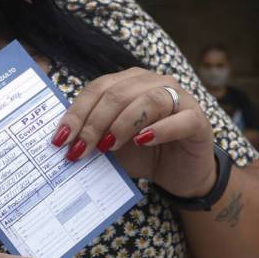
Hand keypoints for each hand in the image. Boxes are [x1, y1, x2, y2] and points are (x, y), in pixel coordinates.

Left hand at [52, 68, 216, 196]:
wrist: (180, 175)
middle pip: (119, 93)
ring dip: (123, 123)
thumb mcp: (112, 146)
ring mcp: (180, 98)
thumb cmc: (144, 155)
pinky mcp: (198, 119)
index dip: (77, 112)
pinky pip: (179, 119)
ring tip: (108, 146)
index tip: (61, 138)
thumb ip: (93, 139)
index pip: (98, 88)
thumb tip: (64, 142)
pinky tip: (142, 141)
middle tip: (81, 148)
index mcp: (130, 82)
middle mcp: (155, 83)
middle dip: (95, 121)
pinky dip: (159, 129)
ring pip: (149, 100)